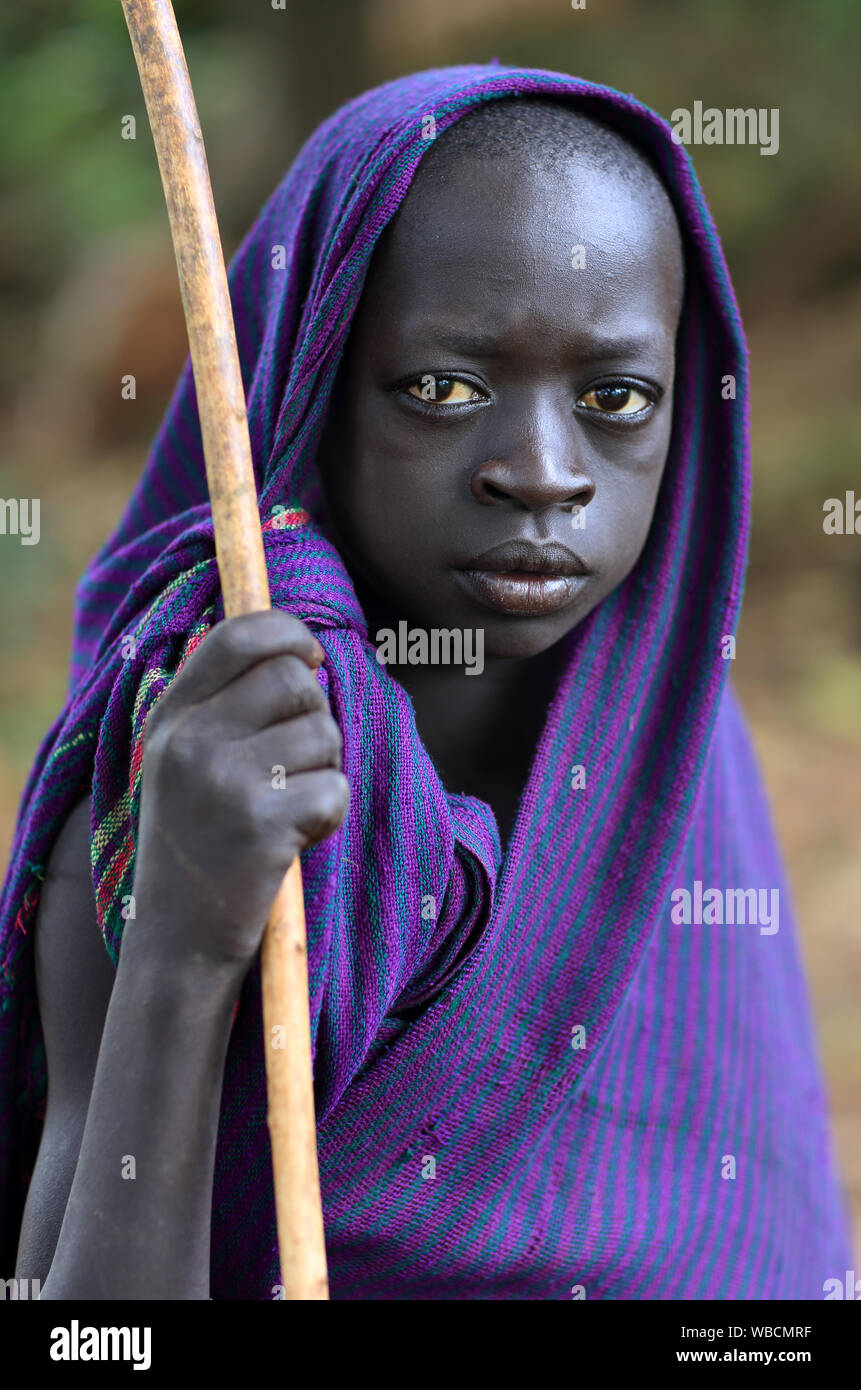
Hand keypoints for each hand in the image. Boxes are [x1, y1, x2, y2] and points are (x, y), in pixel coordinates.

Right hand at [130, 609, 348, 969]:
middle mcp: (190, 740)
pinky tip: (296, 840)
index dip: (289, 632)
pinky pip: (335, 789)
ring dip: (324, 771)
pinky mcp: (262, 825)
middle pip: (294, 679)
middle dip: (315, 715)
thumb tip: (298, 650)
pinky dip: (330, 815)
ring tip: (287, 809)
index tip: (312, 658)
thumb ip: (223, 704)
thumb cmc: (197, 845)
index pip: (237, 634)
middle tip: (295, 763)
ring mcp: (224, 781)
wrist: (177, 943)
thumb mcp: (183, 763)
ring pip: (324, 733)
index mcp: (170, 717)